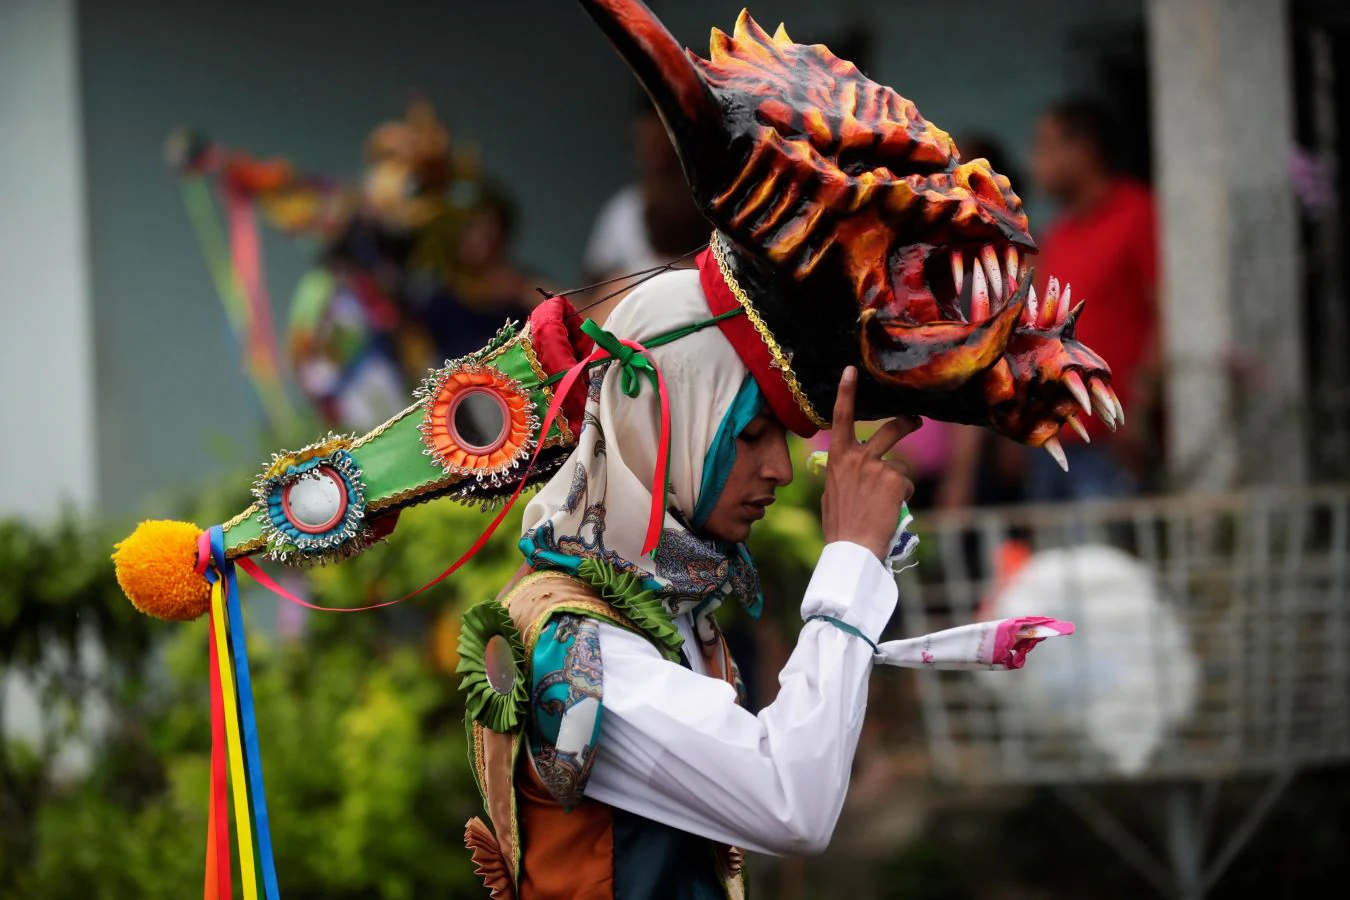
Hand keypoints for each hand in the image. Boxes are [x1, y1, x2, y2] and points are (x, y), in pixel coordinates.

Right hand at [821, 367, 919, 559]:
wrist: (852, 549)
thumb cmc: (840, 527)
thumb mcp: (833, 494)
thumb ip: (845, 475)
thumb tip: (854, 472)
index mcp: (837, 458)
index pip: (841, 419)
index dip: (846, 393)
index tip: (851, 370)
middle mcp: (857, 456)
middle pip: (889, 430)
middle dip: (906, 423)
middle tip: (915, 420)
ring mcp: (877, 466)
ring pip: (901, 467)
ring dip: (898, 484)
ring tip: (884, 505)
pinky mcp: (895, 480)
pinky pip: (906, 485)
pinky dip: (901, 500)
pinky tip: (887, 513)